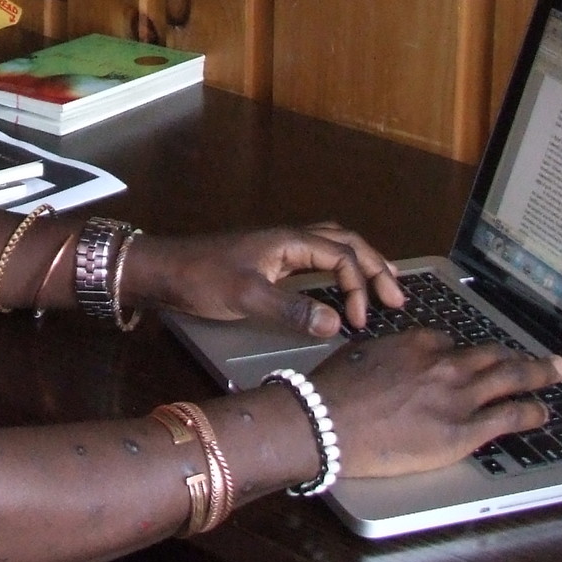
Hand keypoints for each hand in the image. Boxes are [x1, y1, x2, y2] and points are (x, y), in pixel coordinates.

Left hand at [119, 224, 403, 336]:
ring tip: (386, 282)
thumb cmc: (201, 279)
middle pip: (347, 243)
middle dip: (377, 267)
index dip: (359, 287)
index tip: (358, 320)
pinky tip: (342, 282)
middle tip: (398, 297)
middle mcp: (290, 238)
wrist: (163, 271)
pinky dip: (340, 265)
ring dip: (362, 261)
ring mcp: (280, 247)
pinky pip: (318, 254)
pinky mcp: (271, 260)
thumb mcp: (247, 297)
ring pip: (334, 244)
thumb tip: (337, 324)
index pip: (343, 257)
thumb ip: (292, 311)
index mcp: (291, 240)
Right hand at [308, 330, 561, 477]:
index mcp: (418, 343)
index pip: (453, 343)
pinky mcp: (462, 431)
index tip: (473, 360)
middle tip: (543, 359)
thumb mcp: (360, 355)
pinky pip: (509, 417)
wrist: (325, 423)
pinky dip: (531, 412)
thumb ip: (386, 354)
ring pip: (511, 378)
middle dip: (521, 356)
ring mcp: (457, 397)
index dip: (465, 354)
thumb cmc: (332, 391)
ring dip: (538, 374)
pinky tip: (542, 412)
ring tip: (556, 374)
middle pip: (493, 355)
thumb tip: (391, 360)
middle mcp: (445, 364)